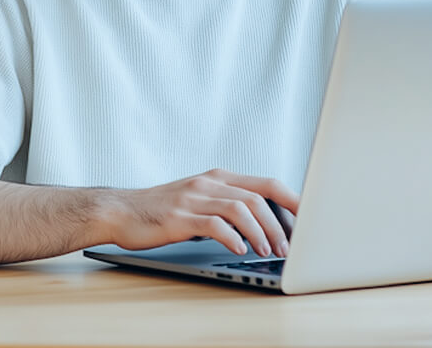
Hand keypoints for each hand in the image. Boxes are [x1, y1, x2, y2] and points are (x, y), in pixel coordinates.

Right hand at [107, 169, 298, 257]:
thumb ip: (228, 207)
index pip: (267, 183)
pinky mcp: (180, 216)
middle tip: (290, 247)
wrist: (121, 211)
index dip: (292, 200)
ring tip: (268, 252)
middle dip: (281, 223)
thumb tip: (265, 226)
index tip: (311, 220)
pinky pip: (214, 224)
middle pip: (259, 196)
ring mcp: (195, 198)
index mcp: (219, 178)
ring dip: (261, 232)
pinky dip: (232, 237)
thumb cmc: (162, 210)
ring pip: (242, 209)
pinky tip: (240, 250)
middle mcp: (210, 184)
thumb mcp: (200, 201)